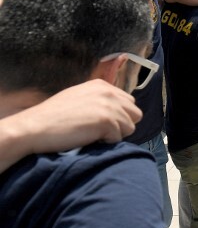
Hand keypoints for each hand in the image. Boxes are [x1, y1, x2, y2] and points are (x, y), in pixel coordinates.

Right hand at [20, 80, 141, 150]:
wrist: (33, 127)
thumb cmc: (53, 117)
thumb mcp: (78, 98)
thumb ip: (99, 99)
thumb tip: (118, 110)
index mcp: (102, 85)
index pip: (129, 103)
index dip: (118, 116)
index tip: (101, 122)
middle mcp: (108, 92)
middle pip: (135, 114)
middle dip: (121, 124)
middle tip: (100, 131)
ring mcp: (109, 106)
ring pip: (129, 127)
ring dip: (114, 135)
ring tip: (93, 135)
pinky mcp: (106, 121)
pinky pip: (118, 138)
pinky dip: (105, 143)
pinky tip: (88, 139)